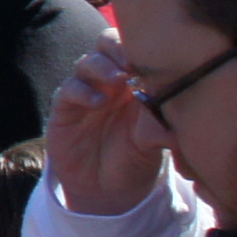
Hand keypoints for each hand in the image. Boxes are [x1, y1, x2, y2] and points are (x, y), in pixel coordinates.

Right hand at [44, 47, 168, 217]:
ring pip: (88, 62)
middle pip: (107, 44)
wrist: (108, 191)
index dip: (141, 44)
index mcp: (136, 81)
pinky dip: (82, 91)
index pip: (134, 46)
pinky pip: (69, 89)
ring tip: (118, 81)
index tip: (156, 56)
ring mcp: (86, 92)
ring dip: (102, 67)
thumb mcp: (153, 145)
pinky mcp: (65, 109)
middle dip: (118, 47)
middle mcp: (110, 81)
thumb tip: (172, 122)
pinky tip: (97, 102)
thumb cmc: (135, 160)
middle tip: (132, 61)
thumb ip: (159, 127)